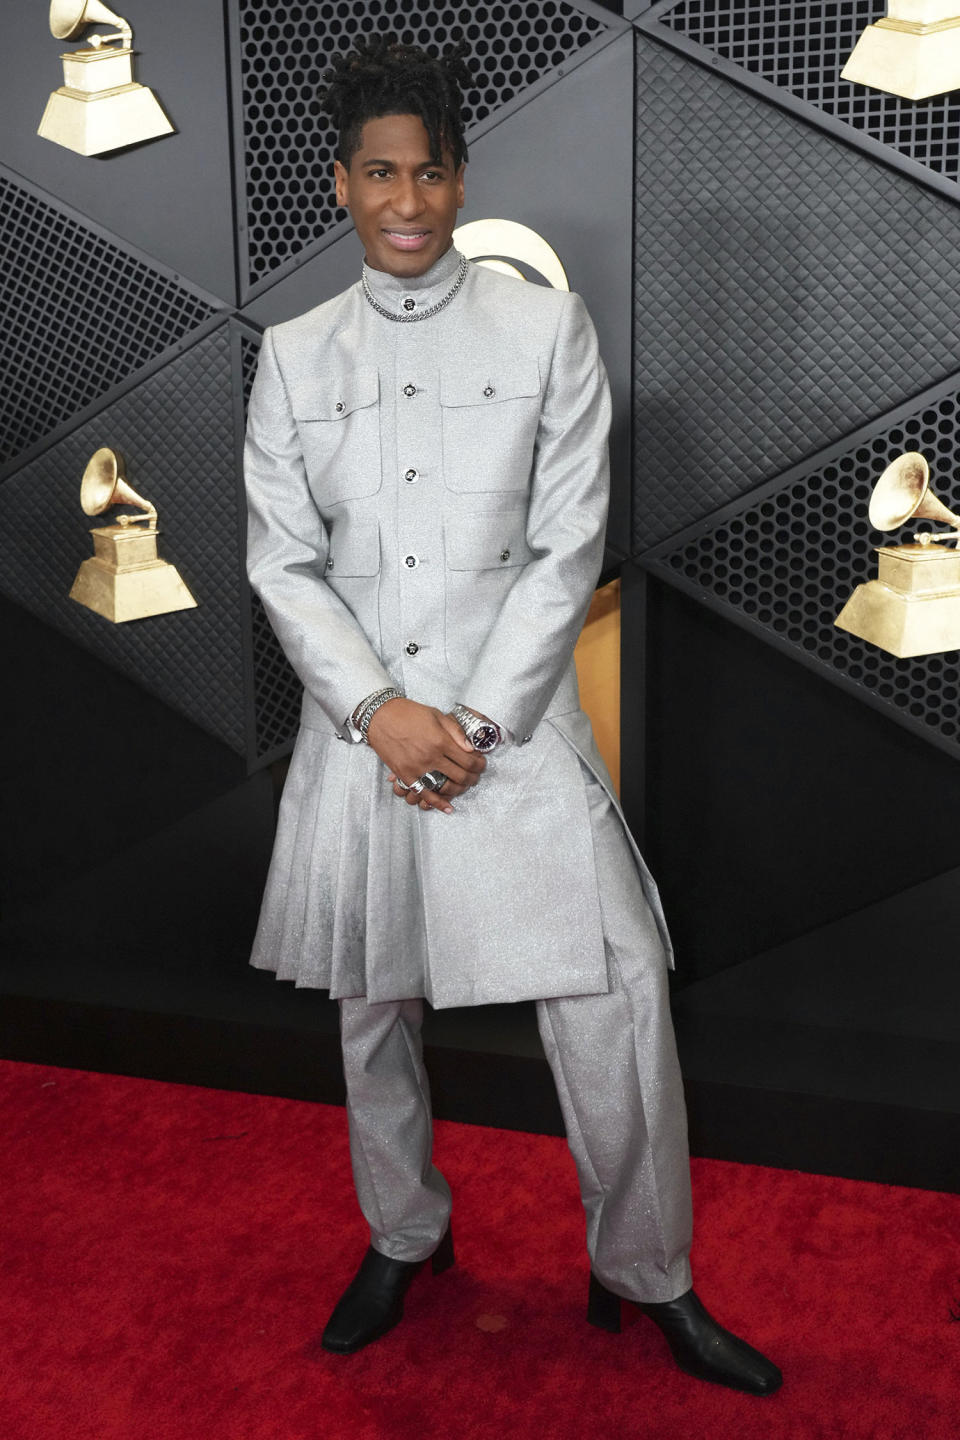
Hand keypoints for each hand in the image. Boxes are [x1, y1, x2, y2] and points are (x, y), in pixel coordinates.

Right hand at [366, 698, 484, 813]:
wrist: (380, 716)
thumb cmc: (408, 713)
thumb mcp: (436, 715)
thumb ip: (455, 732)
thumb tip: (471, 747)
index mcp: (440, 740)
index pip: (469, 759)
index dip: (479, 764)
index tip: (482, 764)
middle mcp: (431, 756)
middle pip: (460, 775)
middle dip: (473, 778)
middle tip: (476, 776)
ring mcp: (417, 768)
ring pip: (445, 787)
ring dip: (459, 790)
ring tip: (464, 787)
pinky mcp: (405, 775)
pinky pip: (423, 793)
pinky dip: (436, 802)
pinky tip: (447, 807)